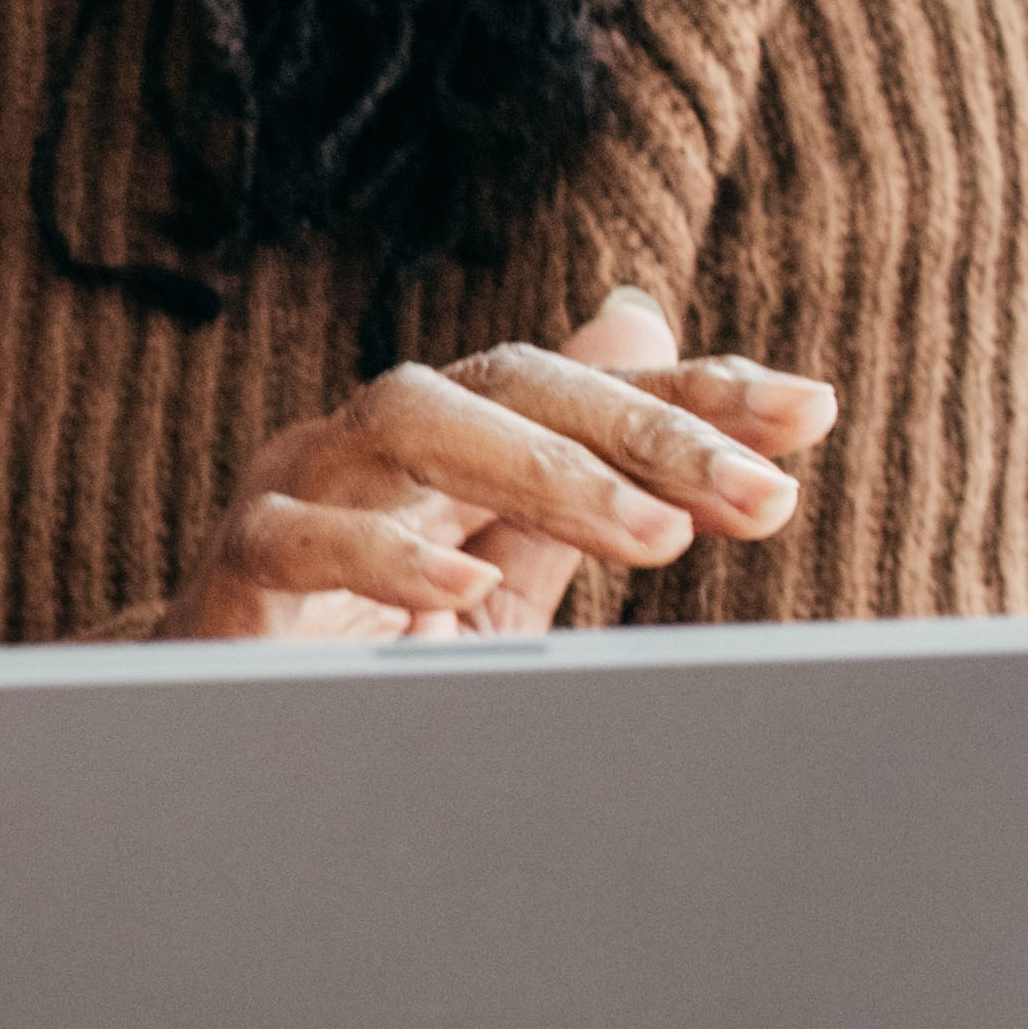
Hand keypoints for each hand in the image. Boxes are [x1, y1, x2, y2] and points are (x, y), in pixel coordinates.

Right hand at [160, 286, 836, 642]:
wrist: (217, 715)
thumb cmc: (365, 636)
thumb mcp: (497, 558)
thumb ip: (574, 463)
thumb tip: (645, 313)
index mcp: (448, 440)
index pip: (580, 385)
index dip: (692, 391)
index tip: (809, 413)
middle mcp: (374, 440)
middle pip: (508, 380)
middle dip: (648, 431)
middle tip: (761, 496)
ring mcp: (296, 488)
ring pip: (408, 421)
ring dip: (545, 471)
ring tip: (655, 539)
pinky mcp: (237, 567)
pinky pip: (299, 538)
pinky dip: (386, 555)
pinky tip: (465, 584)